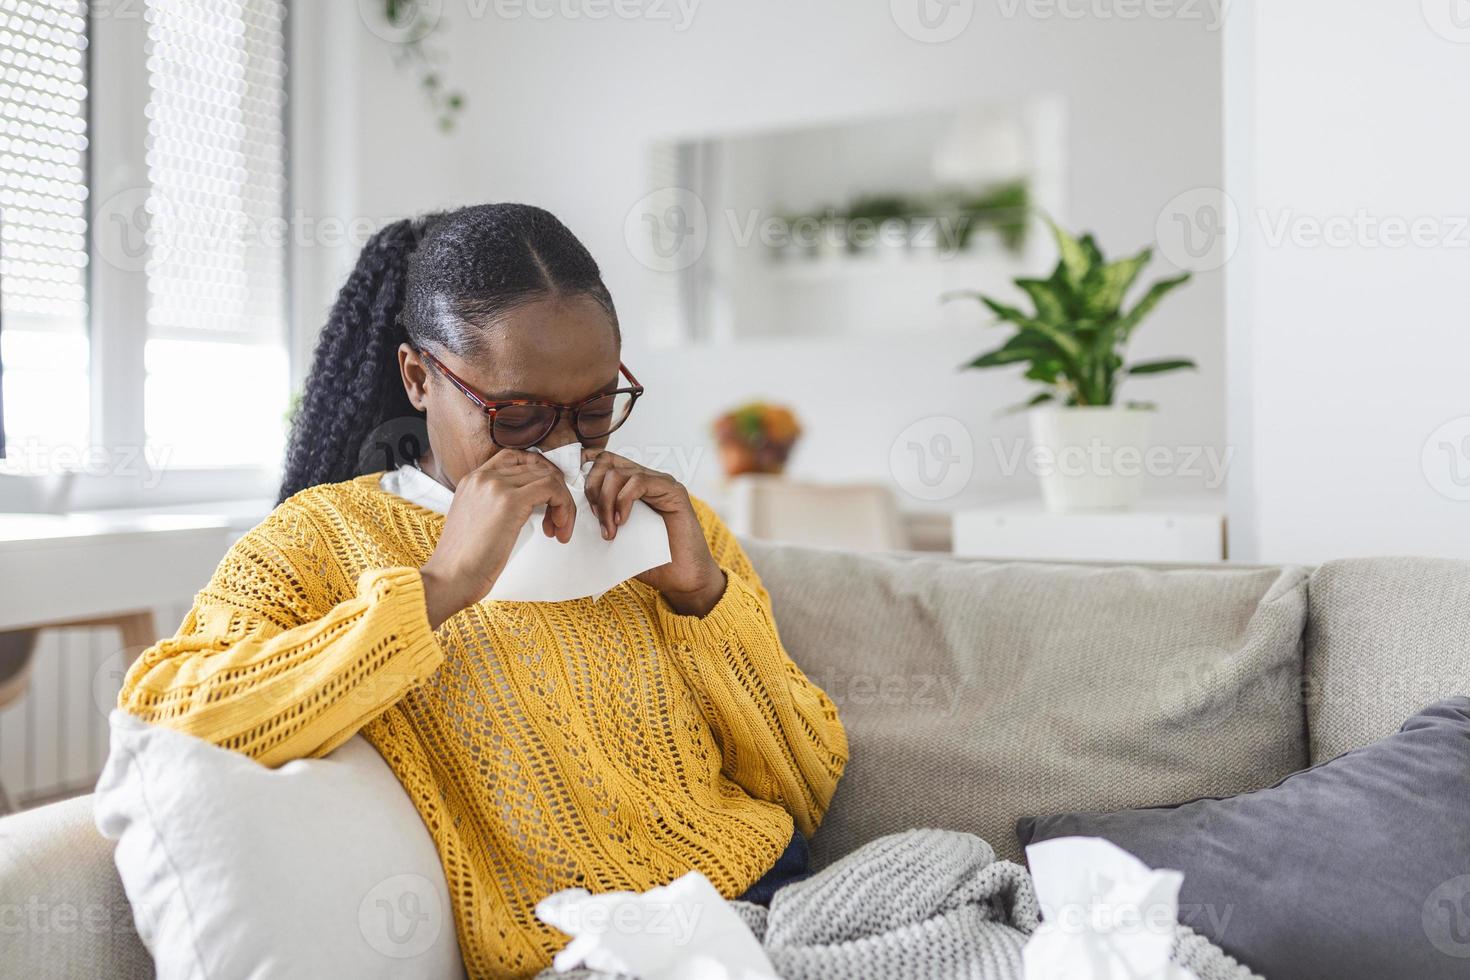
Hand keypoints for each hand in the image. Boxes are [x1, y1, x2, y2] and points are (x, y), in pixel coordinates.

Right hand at [418, 450, 576, 628]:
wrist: (449, 578)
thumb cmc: (463, 562)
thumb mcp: (476, 521)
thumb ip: (495, 505)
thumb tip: (528, 505)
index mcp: (472, 479)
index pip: (515, 457)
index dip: (539, 474)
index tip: (548, 499)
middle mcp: (483, 477)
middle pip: (536, 468)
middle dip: (555, 494)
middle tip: (556, 524)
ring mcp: (496, 486)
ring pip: (548, 478)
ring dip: (563, 504)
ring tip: (558, 530)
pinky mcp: (511, 501)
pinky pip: (552, 489)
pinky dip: (564, 507)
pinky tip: (558, 530)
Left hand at [581, 448, 726, 616]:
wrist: (682, 579)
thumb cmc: (650, 561)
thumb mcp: (615, 539)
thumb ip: (598, 520)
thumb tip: (567, 513)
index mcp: (631, 486)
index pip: (601, 462)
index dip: (581, 470)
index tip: (570, 494)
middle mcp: (646, 478)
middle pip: (605, 461)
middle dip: (590, 486)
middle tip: (591, 516)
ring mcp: (660, 483)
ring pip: (619, 471)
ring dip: (605, 500)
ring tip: (608, 529)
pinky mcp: (673, 491)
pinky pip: (638, 482)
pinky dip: (623, 501)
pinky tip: (621, 523)